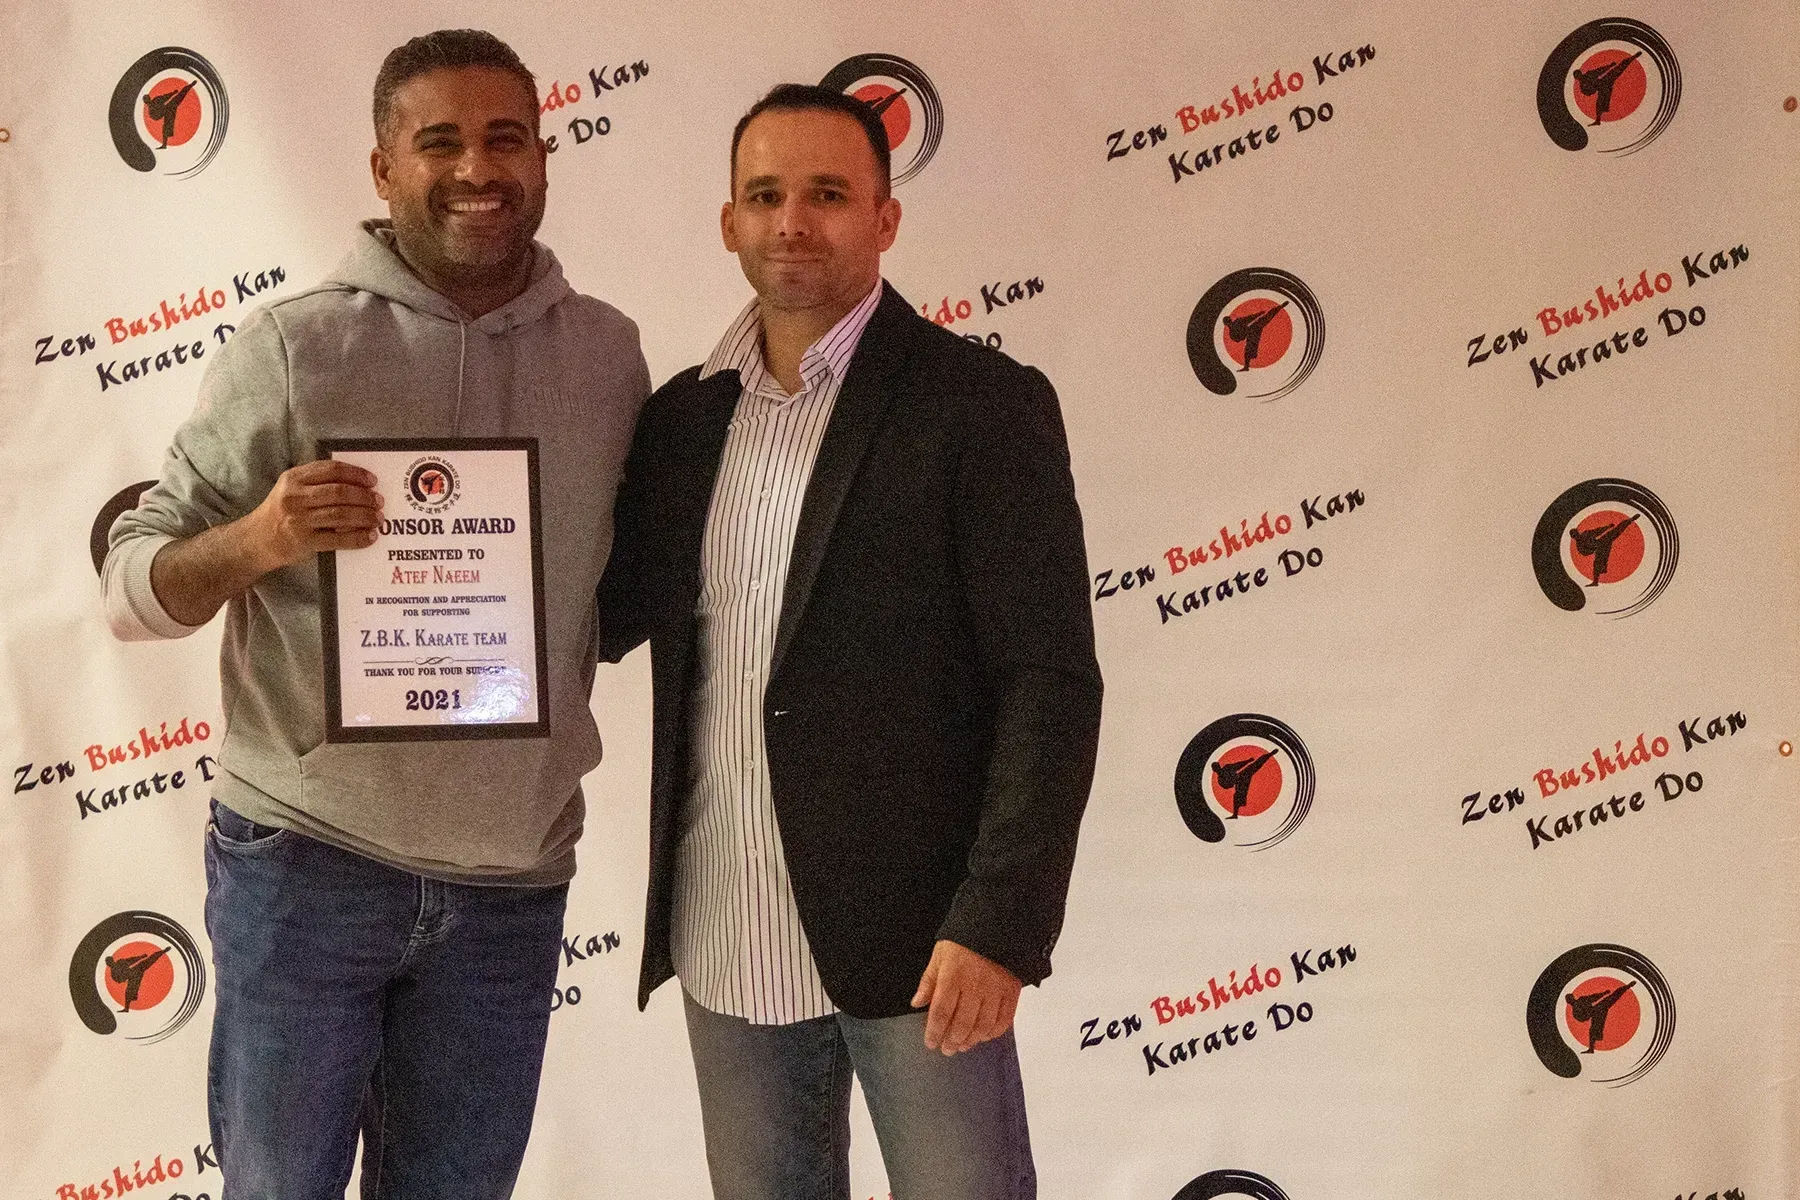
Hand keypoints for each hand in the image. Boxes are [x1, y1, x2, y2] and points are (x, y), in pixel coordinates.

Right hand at [245, 460, 381, 570]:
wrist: (258, 540)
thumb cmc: (282, 512)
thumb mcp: (292, 489)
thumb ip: (317, 482)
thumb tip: (359, 484)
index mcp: (293, 479)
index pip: (330, 470)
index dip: (356, 474)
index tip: (373, 481)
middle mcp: (294, 497)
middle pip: (338, 492)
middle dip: (364, 496)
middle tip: (379, 501)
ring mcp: (298, 520)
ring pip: (340, 514)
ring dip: (365, 516)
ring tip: (378, 518)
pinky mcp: (304, 542)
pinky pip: (337, 539)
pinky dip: (357, 538)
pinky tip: (369, 537)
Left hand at [910, 940, 1021, 1055]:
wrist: (996, 923)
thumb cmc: (964, 940)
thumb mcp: (939, 955)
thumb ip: (928, 980)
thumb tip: (917, 1003)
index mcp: (953, 976)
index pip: (941, 1013)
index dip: (934, 1032)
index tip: (930, 1043)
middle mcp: (975, 986)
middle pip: (962, 1024)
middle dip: (952, 1041)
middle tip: (947, 1049)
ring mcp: (995, 989)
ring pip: (983, 1026)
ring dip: (971, 1040)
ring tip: (963, 1045)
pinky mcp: (1012, 990)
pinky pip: (1004, 1019)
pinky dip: (994, 1032)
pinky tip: (985, 1035)